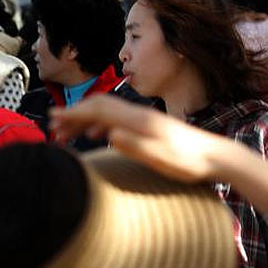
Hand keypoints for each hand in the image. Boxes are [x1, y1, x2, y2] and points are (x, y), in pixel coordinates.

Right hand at [50, 96, 216, 183]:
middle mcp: (136, 114)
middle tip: (52, 126)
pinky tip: (94, 134)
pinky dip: (98, 123)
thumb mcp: (160, 157)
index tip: (53, 116)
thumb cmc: (188, 161)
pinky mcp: (146, 126)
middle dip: (73, 114)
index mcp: (136, 119)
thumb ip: (134, 144)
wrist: (215, 156)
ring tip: (67, 132)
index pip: (98, 109)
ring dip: (83, 119)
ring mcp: (141, 119)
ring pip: (104, 112)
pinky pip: (115, 119)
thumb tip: (107, 133)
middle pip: (97, 107)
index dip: (74, 112)